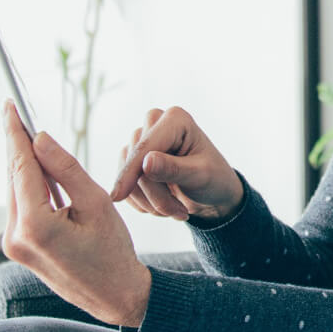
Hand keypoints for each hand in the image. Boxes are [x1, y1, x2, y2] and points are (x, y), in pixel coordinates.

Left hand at [1, 102, 151, 326]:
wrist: (116, 297)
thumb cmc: (113, 252)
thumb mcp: (96, 203)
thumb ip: (65, 169)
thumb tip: (40, 139)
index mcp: (35, 225)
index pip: (20, 166)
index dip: (15, 133)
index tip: (9, 107)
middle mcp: (15, 236)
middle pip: (13, 177)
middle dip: (17, 145)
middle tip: (16, 114)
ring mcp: (13, 245)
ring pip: (15, 192)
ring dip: (24, 166)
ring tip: (32, 138)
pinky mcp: (18, 248)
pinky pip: (20, 207)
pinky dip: (29, 187)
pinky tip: (40, 171)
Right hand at [109, 106, 243, 221]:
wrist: (213, 194)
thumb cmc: (214, 180)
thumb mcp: (200, 176)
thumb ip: (174, 169)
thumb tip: (146, 162)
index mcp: (176, 119)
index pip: (145, 146)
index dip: (131, 172)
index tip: (117, 196)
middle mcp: (155, 123)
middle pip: (135, 161)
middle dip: (154, 195)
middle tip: (179, 213)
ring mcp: (142, 139)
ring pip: (126, 174)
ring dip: (149, 202)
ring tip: (175, 210)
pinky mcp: (133, 157)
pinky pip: (123, 182)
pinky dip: (141, 201)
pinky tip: (163, 206)